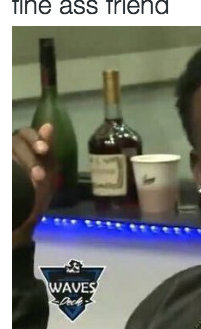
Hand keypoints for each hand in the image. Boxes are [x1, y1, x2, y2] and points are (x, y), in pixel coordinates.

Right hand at [12, 124, 56, 247]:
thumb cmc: (37, 197)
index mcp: (23, 150)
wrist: (22, 224)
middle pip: (13, 141)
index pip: (24, 133)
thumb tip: (48, 124)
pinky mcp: (3, 176)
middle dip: (30, 158)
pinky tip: (16, 179)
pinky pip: (6, 167)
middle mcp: (9, 154)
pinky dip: (12, 169)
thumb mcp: (47, 174)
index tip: (44, 150)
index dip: (33, 138)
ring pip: (7, 149)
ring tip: (35, 179)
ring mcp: (6, 163)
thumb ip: (48, 151)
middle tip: (40, 175)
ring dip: (23, 163)